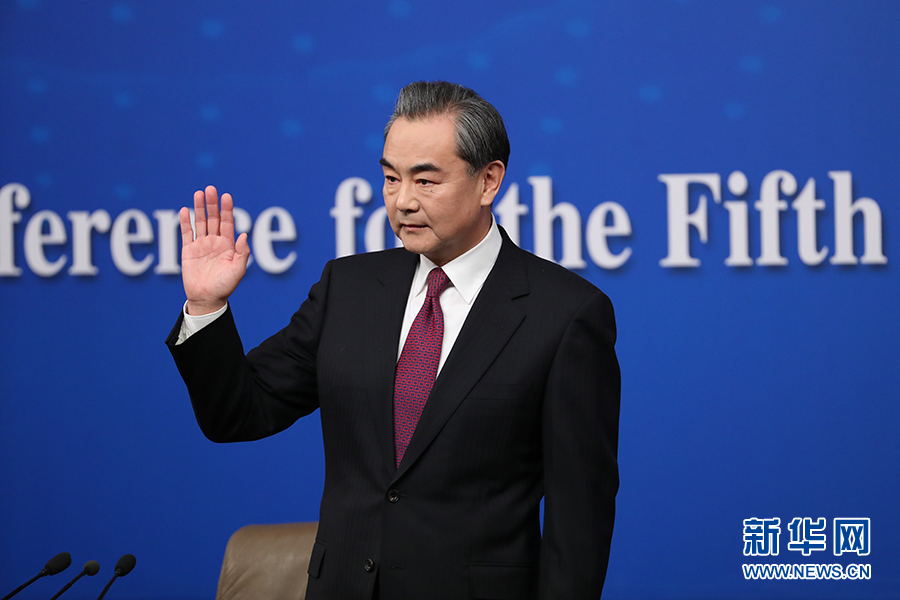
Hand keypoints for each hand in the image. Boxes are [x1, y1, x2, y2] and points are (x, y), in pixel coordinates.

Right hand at [180, 185, 249, 314]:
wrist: (207, 299)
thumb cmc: (225, 286)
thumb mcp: (238, 270)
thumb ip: (242, 253)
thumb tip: (244, 235)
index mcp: (228, 246)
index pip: (227, 223)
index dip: (227, 210)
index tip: (226, 196)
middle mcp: (215, 242)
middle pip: (213, 219)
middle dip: (212, 204)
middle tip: (211, 188)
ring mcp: (201, 245)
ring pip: (200, 222)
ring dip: (199, 208)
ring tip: (199, 193)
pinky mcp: (188, 251)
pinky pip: (186, 234)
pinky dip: (185, 222)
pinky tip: (184, 210)